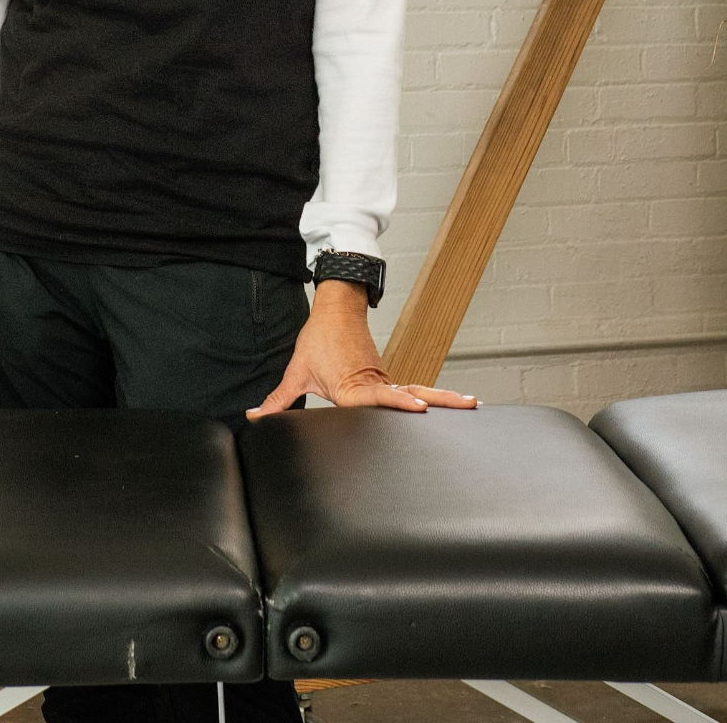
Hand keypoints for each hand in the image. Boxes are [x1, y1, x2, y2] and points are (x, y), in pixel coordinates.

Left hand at [246, 280, 477, 418]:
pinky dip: (432, 394)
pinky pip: (411, 388)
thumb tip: (255, 416)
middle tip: (469, 403)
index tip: (419, 407)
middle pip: (409, 395)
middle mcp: (374, 384)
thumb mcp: (297, 371)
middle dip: (438, 400)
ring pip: (417, 389)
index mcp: (352, 387)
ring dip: (443, 395)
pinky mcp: (386, 377)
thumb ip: (278, 400)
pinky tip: (451, 402)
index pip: (378, 398)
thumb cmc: (317, 339)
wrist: (334, 309)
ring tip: (472, 402)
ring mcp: (384, 379)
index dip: (398, 402)